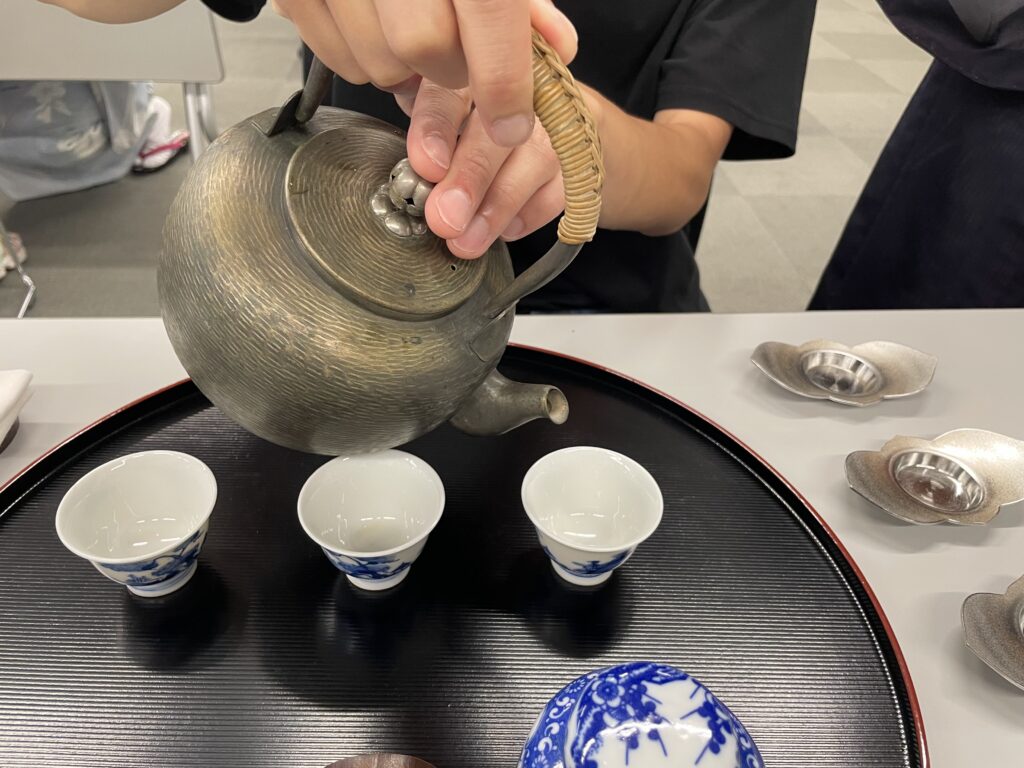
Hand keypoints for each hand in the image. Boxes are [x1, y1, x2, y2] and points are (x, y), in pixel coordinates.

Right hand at [271, 0, 576, 146]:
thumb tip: (557, 46)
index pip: (487, 12)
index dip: (502, 79)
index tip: (511, 121)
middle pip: (424, 46)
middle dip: (449, 70)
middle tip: (455, 57)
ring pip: (377, 61)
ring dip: (404, 69)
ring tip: (409, 33)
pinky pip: (336, 57)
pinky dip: (362, 58)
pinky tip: (373, 27)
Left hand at [397, 79, 599, 258]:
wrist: (566, 136)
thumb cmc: (491, 130)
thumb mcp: (451, 121)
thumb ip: (433, 140)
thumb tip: (413, 183)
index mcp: (473, 66)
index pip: (452, 88)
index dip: (435, 126)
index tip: (425, 166)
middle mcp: (521, 81)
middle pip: (498, 125)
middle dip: (469, 178)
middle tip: (444, 218)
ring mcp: (561, 115)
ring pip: (534, 158)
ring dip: (496, 207)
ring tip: (468, 240)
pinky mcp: (586, 150)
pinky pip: (560, 186)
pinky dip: (527, 214)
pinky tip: (505, 229)